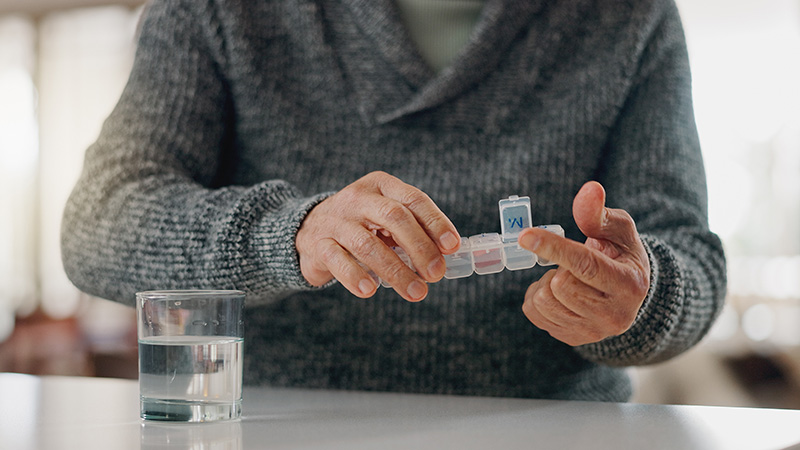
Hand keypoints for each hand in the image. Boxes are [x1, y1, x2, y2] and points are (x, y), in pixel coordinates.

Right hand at [296, 171, 460, 301]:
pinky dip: (355, 276)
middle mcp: (357, 198)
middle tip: (436, 274)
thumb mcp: (386, 218)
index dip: (435, 222)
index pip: (413, 199)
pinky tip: (370, 290)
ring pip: (368, 244)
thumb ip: (414, 230)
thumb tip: (446, 254)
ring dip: (396, 271)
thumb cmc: (362, 225)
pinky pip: (338, 260)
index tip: (452, 247)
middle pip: (394, 217)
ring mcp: (335, 221)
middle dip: (420, 247)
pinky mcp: (318, 244)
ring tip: (416, 292)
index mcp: (381, 186)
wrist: (309, 229)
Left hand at [518, 181, 649, 345]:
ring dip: (545, 283)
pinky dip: (537, 297)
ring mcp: (593, 332)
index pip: (585, 265)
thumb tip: (590, 189)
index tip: (525, 235)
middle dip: (556, 268)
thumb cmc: (621, 255)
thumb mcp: (618, 230)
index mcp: (630, 284)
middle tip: (569, 264)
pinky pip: (533, 314)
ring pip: (543, 301)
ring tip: (565, 277)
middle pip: (559, 285)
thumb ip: (599, 212)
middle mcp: (614, 315)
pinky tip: (557, 293)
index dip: (553, 248)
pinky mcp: (573, 338)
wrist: (628, 296)